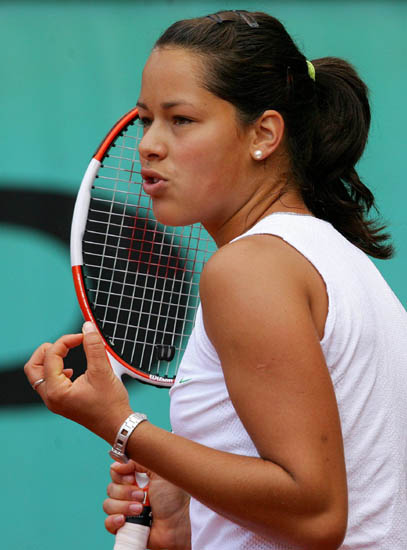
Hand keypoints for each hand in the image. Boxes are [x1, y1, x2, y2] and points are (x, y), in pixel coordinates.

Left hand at [24, 322, 132, 442]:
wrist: (118, 425)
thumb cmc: (110, 404)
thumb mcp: (103, 371)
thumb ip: (93, 346)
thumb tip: (88, 327)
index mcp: (56, 391)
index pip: (51, 356)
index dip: (66, 341)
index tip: (83, 337)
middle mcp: (51, 397)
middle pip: (33, 367)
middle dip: (48, 350)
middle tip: (66, 343)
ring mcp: (55, 401)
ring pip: (39, 375)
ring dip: (51, 360)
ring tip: (68, 353)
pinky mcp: (62, 402)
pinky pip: (49, 382)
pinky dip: (56, 370)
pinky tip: (72, 369)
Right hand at [104, 460, 190, 549]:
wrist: (176, 525)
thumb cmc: (173, 498)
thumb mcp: (159, 471)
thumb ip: (138, 461)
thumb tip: (118, 463)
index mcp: (138, 478)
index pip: (116, 471)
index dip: (120, 474)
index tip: (132, 478)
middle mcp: (130, 492)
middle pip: (111, 487)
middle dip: (125, 492)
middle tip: (142, 495)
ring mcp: (126, 510)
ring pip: (108, 504)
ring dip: (124, 506)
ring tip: (140, 509)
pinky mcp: (124, 526)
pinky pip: (107, 522)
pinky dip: (114, 520)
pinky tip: (125, 520)